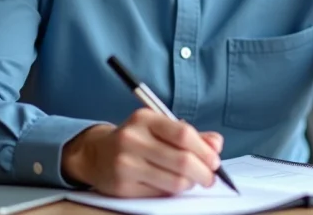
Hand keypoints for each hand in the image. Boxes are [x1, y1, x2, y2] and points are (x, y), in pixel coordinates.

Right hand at [62, 109, 222, 197]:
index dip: (204, 150)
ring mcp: (126, 164)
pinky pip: (160, 194)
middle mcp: (132, 139)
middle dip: (204, 172)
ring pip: (174, 182)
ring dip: (190, 184)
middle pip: (182, 160)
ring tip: (191, 180)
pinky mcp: (122, 187)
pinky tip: (171, 185)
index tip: (215, 161)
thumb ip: (190, 135)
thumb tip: (216, 144)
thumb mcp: (159, 127)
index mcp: (144, 119)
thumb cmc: (136, 139)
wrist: (96, 154)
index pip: (183, 134)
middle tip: (210, 177)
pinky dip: (172, 192)